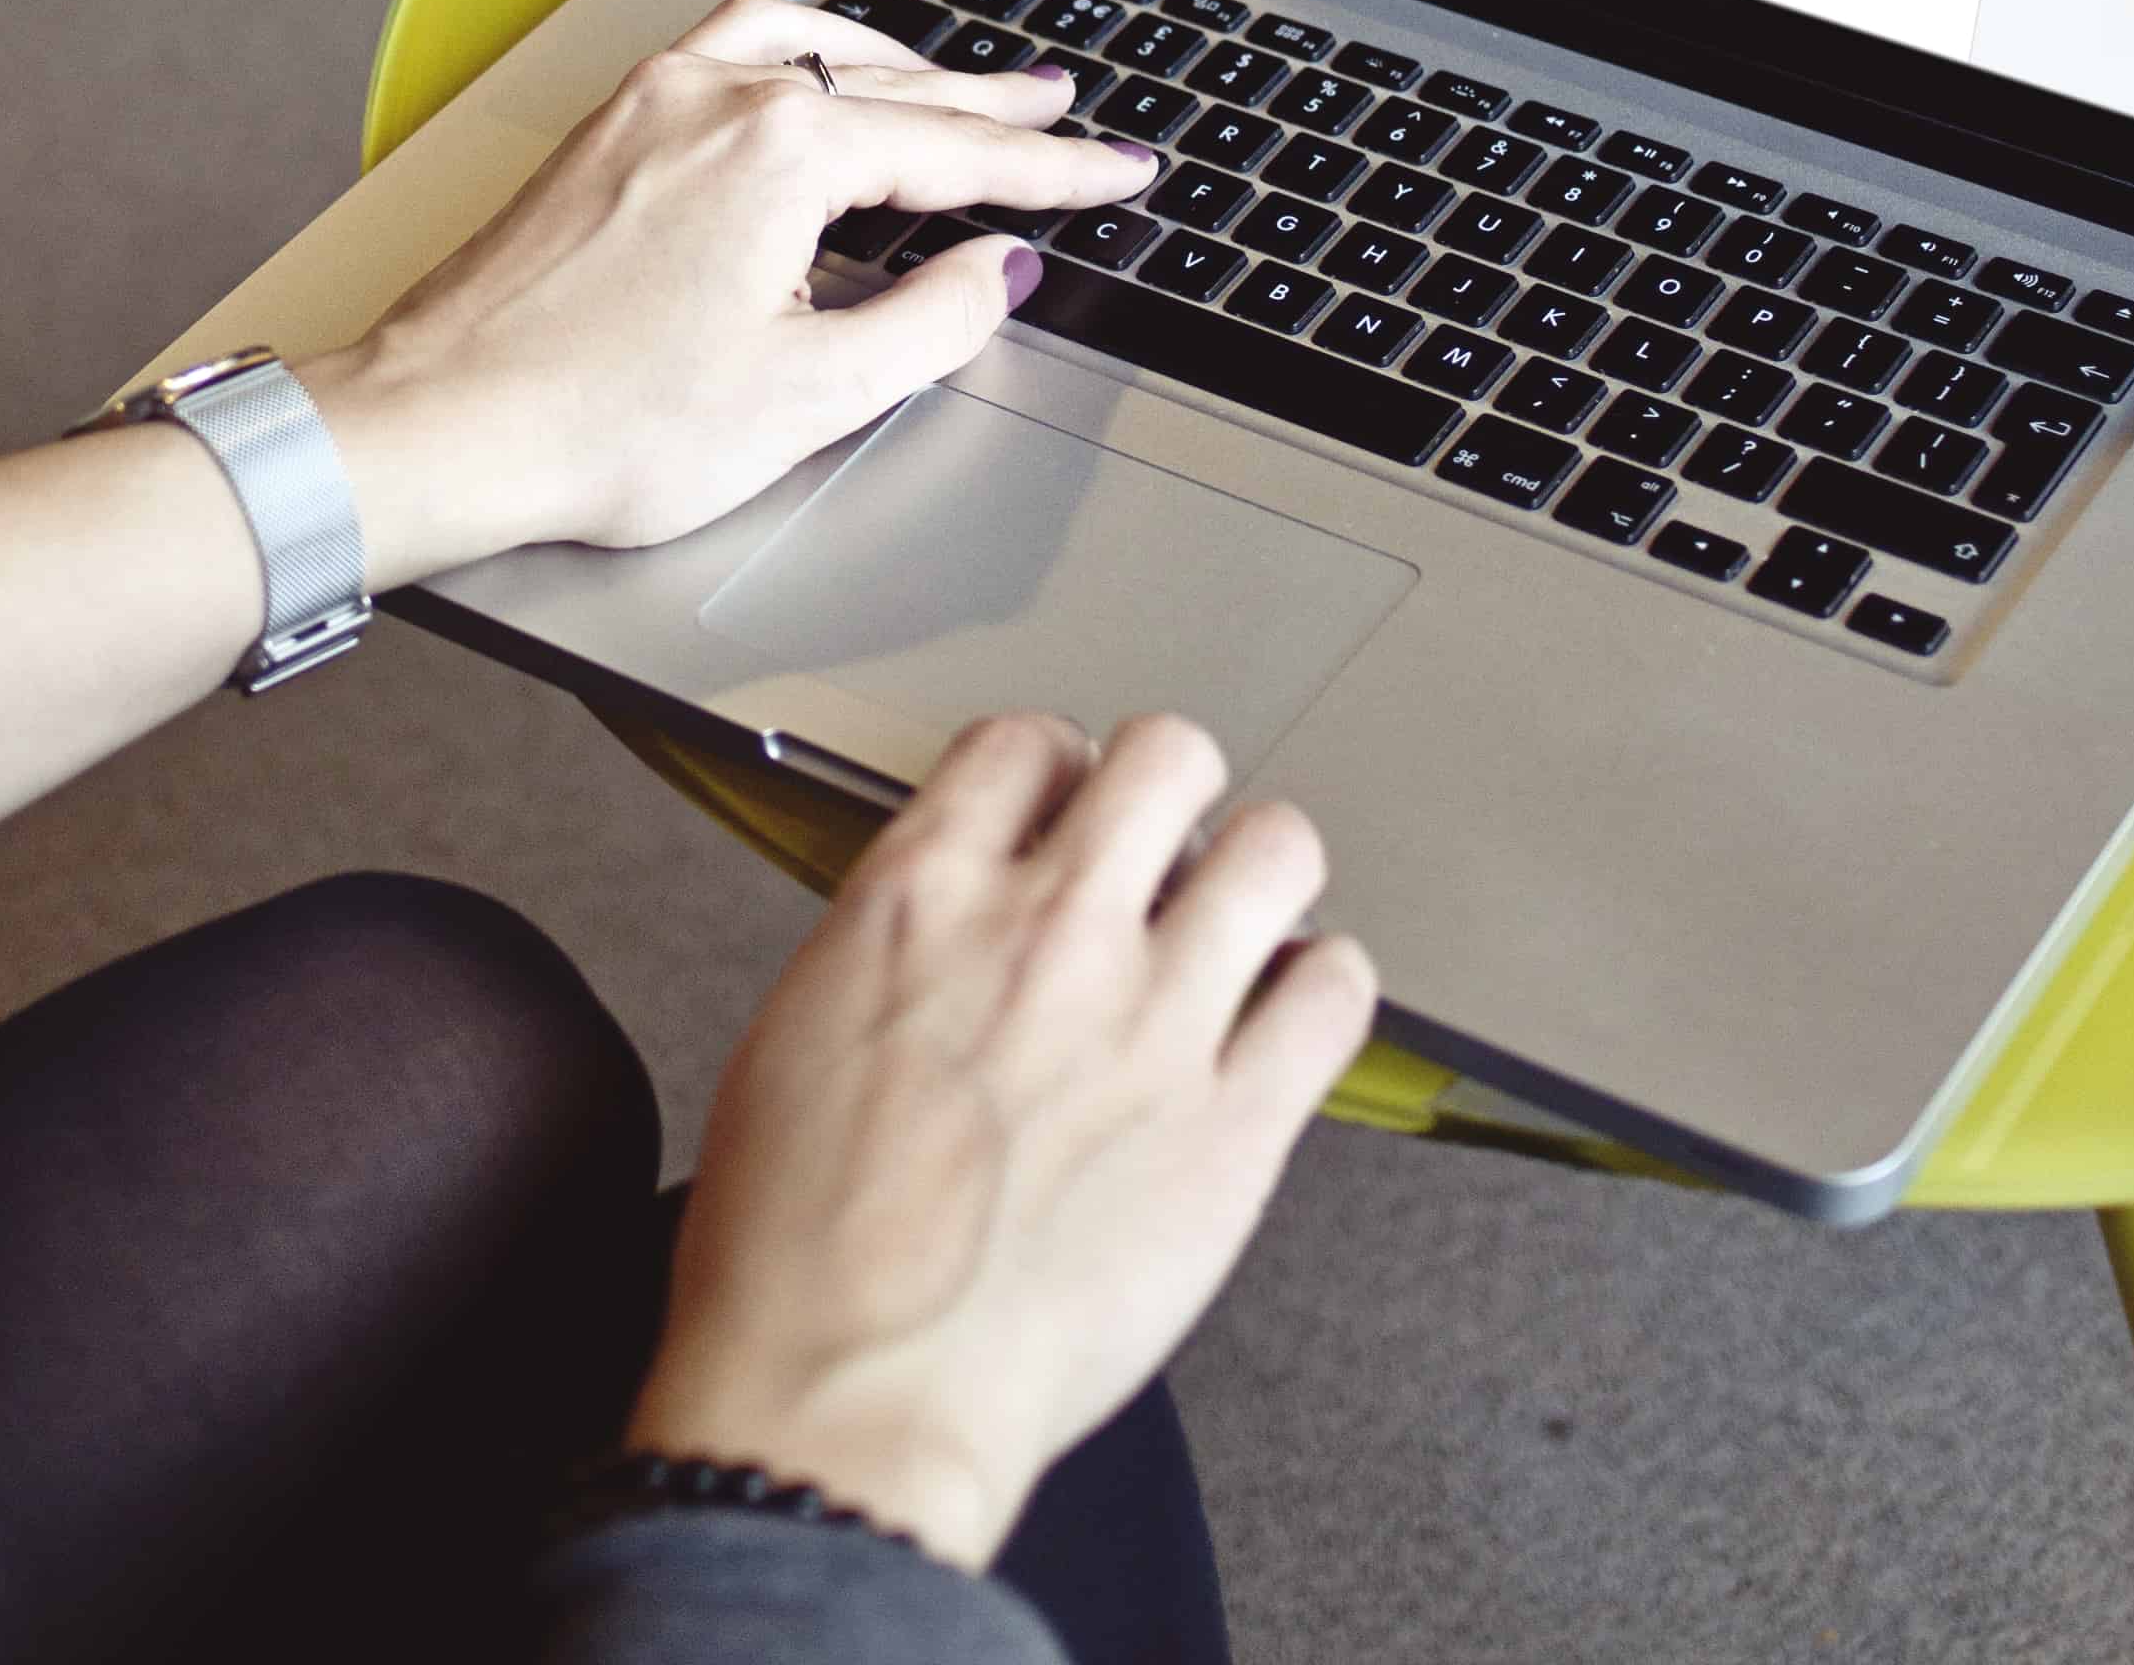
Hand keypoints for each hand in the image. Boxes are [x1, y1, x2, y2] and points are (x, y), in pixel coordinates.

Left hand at [302, 0, 1155, 583]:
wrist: (438, 425)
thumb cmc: (596, 422)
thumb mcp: (808, 397)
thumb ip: (926, 324)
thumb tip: (993, 276)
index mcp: (780, 151)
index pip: (957, 152)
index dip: (1053, 169)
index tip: (1117, 171)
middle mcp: (713, 97)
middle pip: (890, 86)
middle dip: (989, 101)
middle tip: (1062, 107)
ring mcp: (649, 105)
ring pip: (802, 47)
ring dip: (890, 63)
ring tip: (950, 83)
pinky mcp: (603, 132)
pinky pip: (726, 53)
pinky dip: (796, 58)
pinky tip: (804, 86)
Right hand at [626, 715, 1377, 1567]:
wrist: (851, 1388)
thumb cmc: (796, 1254)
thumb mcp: (795, 1036)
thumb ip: (895, 952)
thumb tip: (949, 935)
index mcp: (921, 900)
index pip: (1025, 744)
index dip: (1056, 771)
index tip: (1066, 808)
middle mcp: (1050, 929)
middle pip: (1170, 755)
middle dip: (1173, 794)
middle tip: (1166, 851)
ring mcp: (1155, 1017)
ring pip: (1276, 846)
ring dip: (1262, 875)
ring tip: (1245, 922)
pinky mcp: (1237, 1120)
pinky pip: (1337, 990)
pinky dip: (1325, 987)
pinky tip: (1291, 1017)